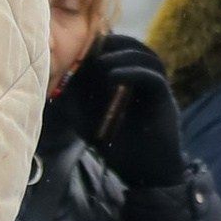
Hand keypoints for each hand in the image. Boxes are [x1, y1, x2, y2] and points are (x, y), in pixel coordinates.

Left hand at [82, 35, 187, 193]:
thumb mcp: (89, 122)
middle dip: (116, 43)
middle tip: (93, 47)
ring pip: (149, 59)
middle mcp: (148, 85)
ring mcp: (159, 93)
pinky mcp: (165, 104)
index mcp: (133, 85)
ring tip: (101, 61)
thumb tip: (54, 85)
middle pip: (139, 49)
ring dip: (125, 54)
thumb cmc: (119, 151)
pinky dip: (134, 72)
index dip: (105, 45)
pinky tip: (112, 76)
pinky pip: (154, 79)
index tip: (82, 47)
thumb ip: (77, 103)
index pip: (124, 52)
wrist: (146, 177)